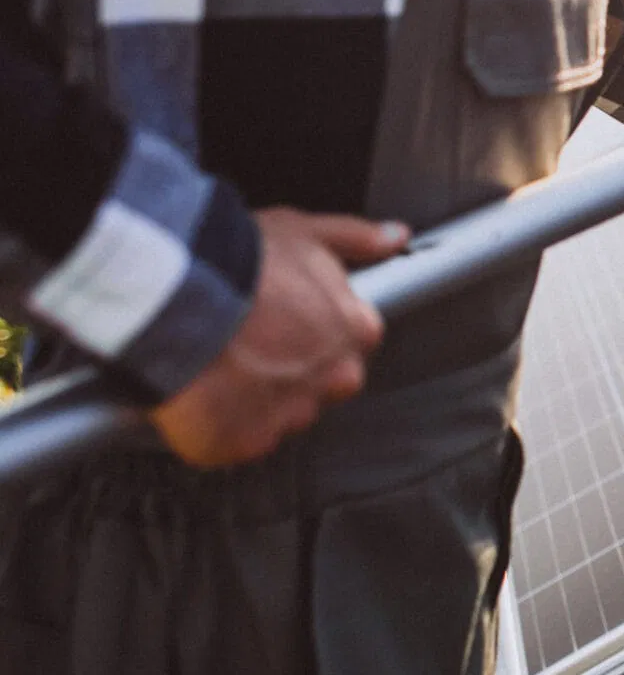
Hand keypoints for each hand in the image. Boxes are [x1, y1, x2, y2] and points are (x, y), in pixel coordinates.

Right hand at [151, 208, 408, 467]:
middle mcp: (334, 379)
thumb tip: (393, 237)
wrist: (178, 299)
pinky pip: (236, 441)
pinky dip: (217, 425)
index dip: (314, 332)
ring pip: (280, 416)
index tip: (285, 322)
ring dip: (255, 400)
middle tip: (249, 344)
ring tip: (218, 364)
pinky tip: (200, 392)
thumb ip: (356, 238)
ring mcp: (291, 415)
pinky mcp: (245, 443)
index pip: (352, 344)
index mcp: (355, 331)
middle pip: (321, 385)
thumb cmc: (239, 264)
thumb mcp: (305, 231)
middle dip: (291, 371)